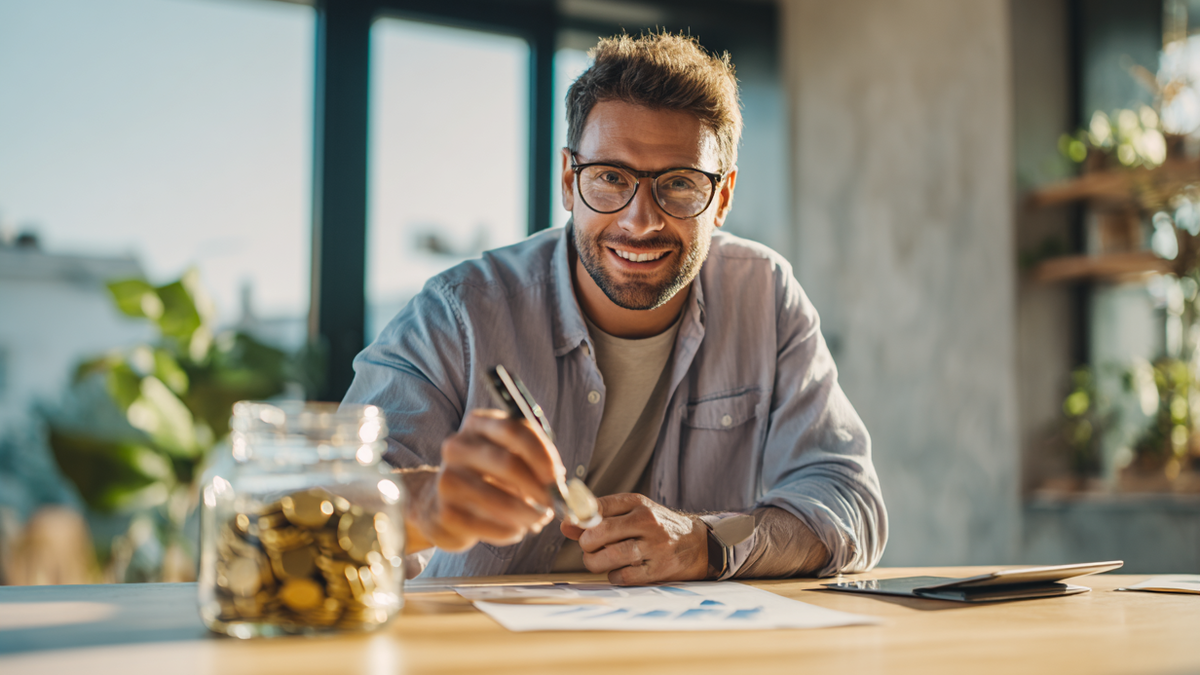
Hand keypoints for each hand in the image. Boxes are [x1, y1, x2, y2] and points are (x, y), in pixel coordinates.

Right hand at [405, 409, 562, 551]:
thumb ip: (533, 461)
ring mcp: (448, 480)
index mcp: (477, 425)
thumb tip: (558, 481)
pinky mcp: (445, 514)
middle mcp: (457, 447)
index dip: (542, 453)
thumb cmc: (484, 477)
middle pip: (507, 463)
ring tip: (539, 519)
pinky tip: (516, 529)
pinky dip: (511, 530)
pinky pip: (491, 526)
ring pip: (501, 501)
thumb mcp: (506, 456)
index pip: (513, 429)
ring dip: (529, 514)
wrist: (437, 503)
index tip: (558, 476)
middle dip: (539, 487)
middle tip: (555, 504)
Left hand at [561, 493, 707, 584]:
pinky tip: (618, 570)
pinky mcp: (658, 570)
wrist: (697, 544)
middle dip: (586, 543)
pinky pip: (622, 576)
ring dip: (595, 562)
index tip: (573, 526)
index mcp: (637, 503)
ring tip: (597, 560)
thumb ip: (598, 517)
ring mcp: (654, 547)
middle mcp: (646, 522)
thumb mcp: (632, 513)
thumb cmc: (656, 527)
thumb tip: (565, 524)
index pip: (597, 506)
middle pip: (599, 532)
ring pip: (608, 556)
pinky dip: (613, 576)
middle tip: (588, 547)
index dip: (579, 519)